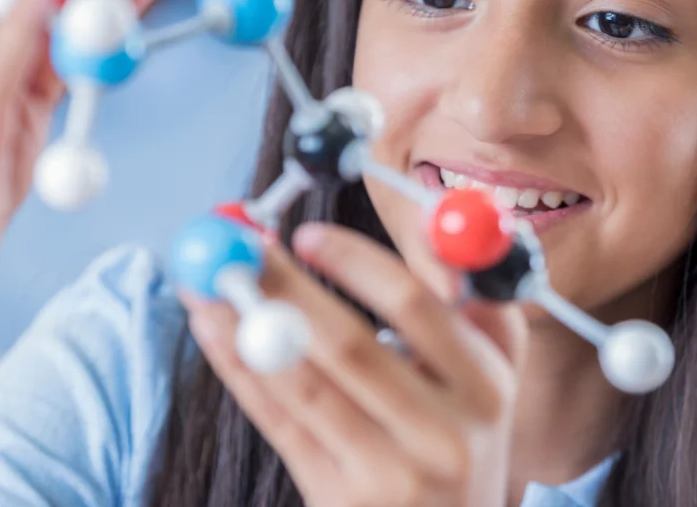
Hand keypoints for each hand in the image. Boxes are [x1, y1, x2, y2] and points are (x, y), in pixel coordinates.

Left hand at [183, 223, 528, 506]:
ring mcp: (391, 475)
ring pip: (305, 389)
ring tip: (205, 281)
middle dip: (284, 288)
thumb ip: (467, 300)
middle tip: (236, 245)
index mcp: (486, 386)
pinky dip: (241, 373)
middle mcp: (445, 434)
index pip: (417, 309)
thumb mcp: (491, 376)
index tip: (304, 233)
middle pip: (351, 347)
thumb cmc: (463, 438)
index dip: (356, 264)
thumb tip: (425, 218)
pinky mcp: (341, 501)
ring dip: (244, 328)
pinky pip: (281, 426)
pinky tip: (214, 331)